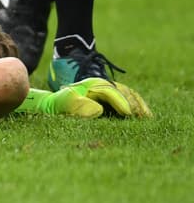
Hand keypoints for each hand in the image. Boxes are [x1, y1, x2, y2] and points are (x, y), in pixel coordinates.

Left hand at [28, 78, 150, 118]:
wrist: (54, 101)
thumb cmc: (59, 104)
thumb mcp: (64, 104)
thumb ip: (78, 106)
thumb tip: (98, 111)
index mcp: (91, 85)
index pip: (109, 92)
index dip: (119, 102)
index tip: (129, 113)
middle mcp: (102, 85)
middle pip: (122, 92)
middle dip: (133, 104)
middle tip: (144, 118)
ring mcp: (107, 89)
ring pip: (128, 94)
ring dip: (138, 105)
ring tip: (147, 118)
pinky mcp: (110, 96)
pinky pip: (127, 98)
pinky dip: (137, 105)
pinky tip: (145, 116)